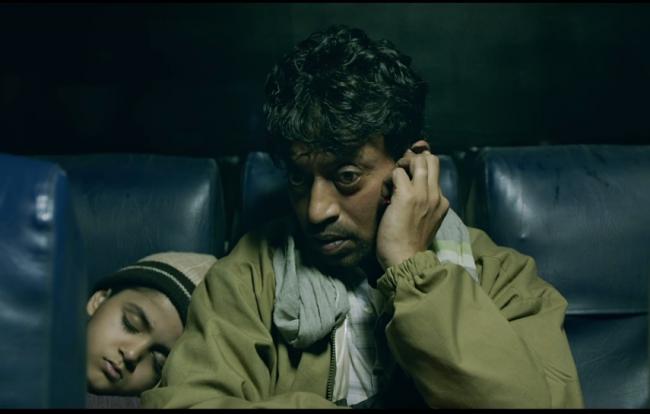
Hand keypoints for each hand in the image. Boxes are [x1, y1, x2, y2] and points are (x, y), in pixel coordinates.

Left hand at [376, 147, 448, 269]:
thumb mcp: (423, 221)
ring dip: (401, 166)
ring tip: (393, 183)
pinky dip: (388, 180)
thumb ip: (422, 204)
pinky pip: (397, 173)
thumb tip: (408, 187)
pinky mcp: (407, 196)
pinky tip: (385, 196)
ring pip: (418, 161)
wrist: (406, 259)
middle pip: (431, 159)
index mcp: (442, 202)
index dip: (419, 167)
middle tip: (400, 174)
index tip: (406, 175)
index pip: (435, 171)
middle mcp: (436, 195)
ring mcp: (423, 194)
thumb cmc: (409, 244)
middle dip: (413, 160)